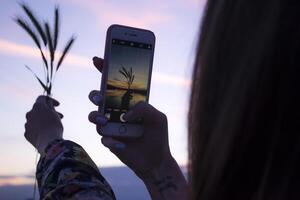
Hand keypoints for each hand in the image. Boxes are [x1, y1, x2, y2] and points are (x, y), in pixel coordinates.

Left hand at [24, 96, 62, 153]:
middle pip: (39, 110)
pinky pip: (33, 128)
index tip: (58, 105)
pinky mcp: (27, 133)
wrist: (49, 143)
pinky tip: (47, 133)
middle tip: (60, 116)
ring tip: (54, 126)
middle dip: (49, 112)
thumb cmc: (54, 126)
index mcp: (37, 106)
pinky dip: (39, 128)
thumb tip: (47, 102)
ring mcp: (27, 124)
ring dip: (44, 120)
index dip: (51, 100)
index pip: (42, 98)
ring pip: (36, 119)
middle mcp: (30, 113)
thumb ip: (50, 106)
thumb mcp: (55, 114)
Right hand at [89, 57, 171, 178]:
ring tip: (105, 121)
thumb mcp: (158, 117)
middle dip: (95, 95)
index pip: (114, 83)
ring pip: (94, 115)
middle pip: (98, 97)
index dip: (105, 70)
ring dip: (96, 116)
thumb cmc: (158, 136)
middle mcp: (117, 111)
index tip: (98, 59)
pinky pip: (103, 137)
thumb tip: (124, 114)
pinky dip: (110, 140)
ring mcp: (112, 126)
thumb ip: (144, 108)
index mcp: (129, 102)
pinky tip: (121, 144)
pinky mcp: (109, 140)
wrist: (156, 161)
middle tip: (101, 98)